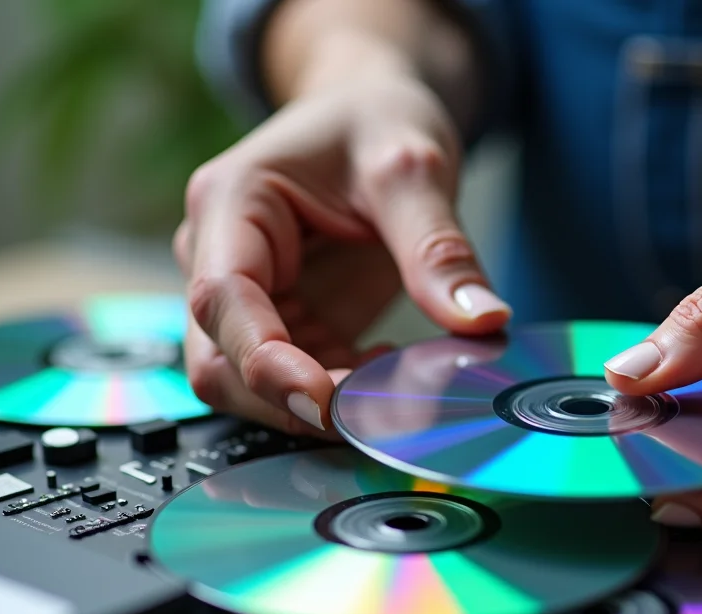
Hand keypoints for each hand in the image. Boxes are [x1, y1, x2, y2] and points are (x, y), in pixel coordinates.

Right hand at [174, 54, 509, 435]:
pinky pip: (299, 382)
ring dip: (317, 405)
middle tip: (374, 412)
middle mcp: (219, 253)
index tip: (324, 399)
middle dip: (288, 399)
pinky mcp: (287, 322)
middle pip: (221, 360)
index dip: (264, 361)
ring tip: (394, 387)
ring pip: (251, 385)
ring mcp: (250, 296)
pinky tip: (392, 372)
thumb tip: (481, 321)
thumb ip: (437, 247)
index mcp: (231, 201)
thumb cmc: (377, 119)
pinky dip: (342, 394)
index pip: (223, 299)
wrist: (374, 113)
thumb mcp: (414, 167)